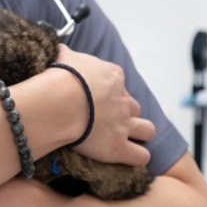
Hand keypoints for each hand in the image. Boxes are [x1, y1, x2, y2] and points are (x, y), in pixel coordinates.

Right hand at [53, 45, 154, 166]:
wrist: (59, 100)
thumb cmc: (59, 76)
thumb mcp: (62, 55)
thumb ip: (66, 54)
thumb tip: (60, 50)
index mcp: (112, 76)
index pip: (118, 82)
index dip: (108, 91)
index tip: (93, 96)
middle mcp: (123, 100)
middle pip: (133, 107)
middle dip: (124, 113)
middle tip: (105, 118)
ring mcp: (124, 124)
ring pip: (147, 130)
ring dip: (139, 133)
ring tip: (124, 138)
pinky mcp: (119, 147)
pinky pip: (141, 156)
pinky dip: (137, 156)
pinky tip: (127, 156)